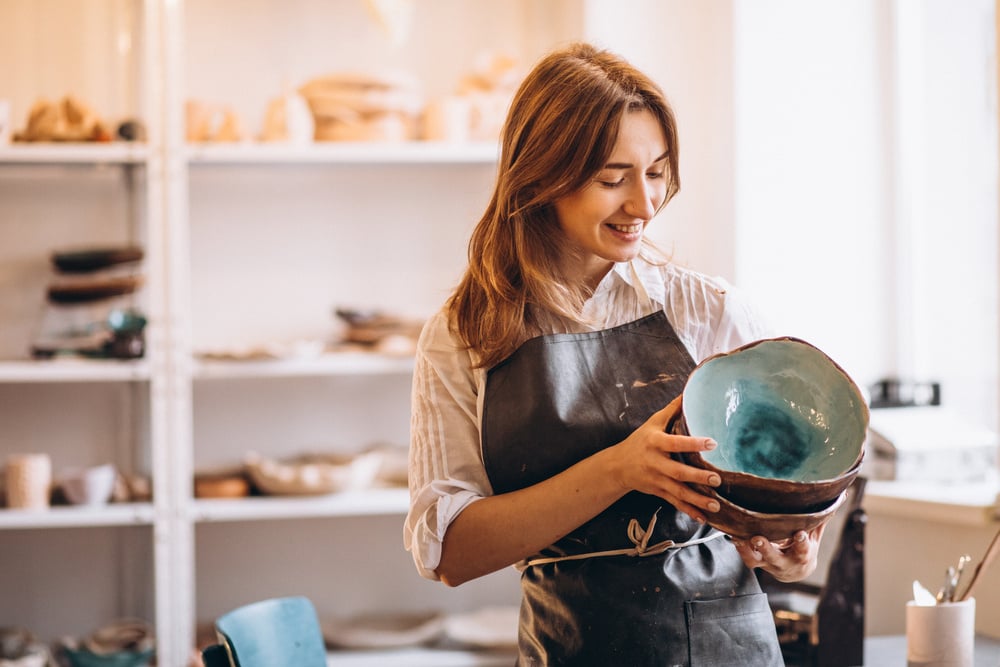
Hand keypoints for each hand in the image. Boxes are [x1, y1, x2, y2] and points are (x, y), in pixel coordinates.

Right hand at [604, 396, 722, 523]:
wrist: (617, 466)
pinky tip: (704, 517)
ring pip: (678, 492)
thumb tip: (688, 392)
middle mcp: (655, 463)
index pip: (676, 443)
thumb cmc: (639, 440)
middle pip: (678, 472)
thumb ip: (671, 410)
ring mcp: (656, 480)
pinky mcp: (657, 491)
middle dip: (697, 477)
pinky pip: (675, 502)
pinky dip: (689, 511)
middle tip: (717, 479)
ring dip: (697, 499)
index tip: (712, 443)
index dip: (693, 444)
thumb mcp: (652, 423)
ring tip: (716, 505)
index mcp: (655, 443)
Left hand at [731, 523, 825, 581]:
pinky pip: (746, 557)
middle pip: (776, 558)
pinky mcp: (755, 561)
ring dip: (747, 551)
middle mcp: (784, 561)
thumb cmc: (804, 547)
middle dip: (768, 549)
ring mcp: (767, 563)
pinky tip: (733, 535)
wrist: (794, 572)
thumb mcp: (816, 535)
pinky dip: (739, 548)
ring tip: (739, 538)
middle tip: (758, 539)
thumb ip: (823, 516)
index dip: (802, 543)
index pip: (803, 549)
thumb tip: (842, 493)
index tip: (799, 534)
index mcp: (802, 554)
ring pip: (755, 560)